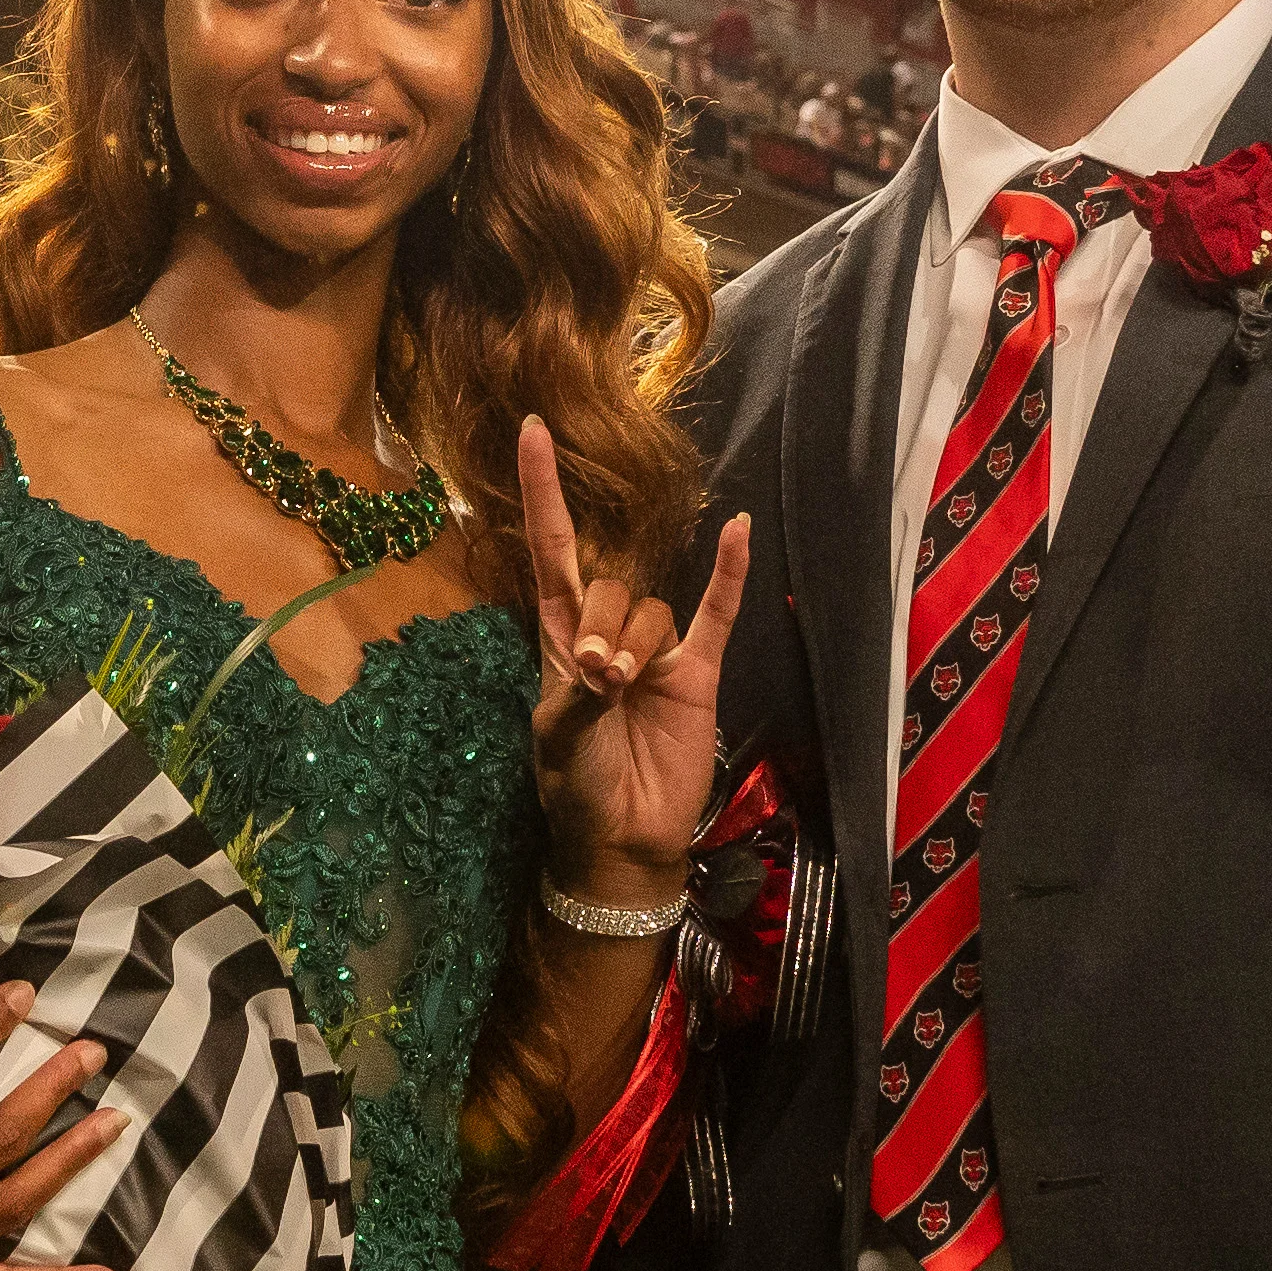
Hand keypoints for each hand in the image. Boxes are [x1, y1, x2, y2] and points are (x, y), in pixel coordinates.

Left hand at [518, 415, 749, 908]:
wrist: (623, 841)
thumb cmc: (577, 789)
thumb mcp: (558, 734)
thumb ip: (578, 688)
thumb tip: (606, 662)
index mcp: (557, 638)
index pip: (551, 547)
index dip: (542, 491)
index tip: (531, 429)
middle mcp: (606, 632)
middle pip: (608, 585)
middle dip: (603, 626)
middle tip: (599, 682)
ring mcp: (657, 651)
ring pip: (652, 607)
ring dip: (636, 642)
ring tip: (625, 690)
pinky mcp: (699, 674)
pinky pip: (715, 615)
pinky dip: (729, 576)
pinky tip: (740, 532)